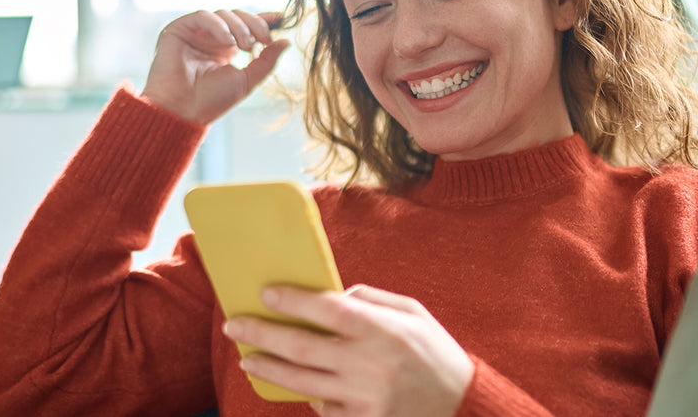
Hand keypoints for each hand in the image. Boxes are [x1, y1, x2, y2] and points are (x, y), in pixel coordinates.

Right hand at [140, 9, 290, 124]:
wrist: (183, 111)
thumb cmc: (211, 101)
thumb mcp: (247, 80)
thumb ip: (267, 61)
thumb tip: (286, 41)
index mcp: (226, 48)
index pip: (246, 26)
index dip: (264, 19)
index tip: (282, 17)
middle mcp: (210, 38)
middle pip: (237, 16)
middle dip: (255, 24)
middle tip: (264, 40)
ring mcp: (195, 33)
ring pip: (223, 14)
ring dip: (239, 27)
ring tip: (245, 46)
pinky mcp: (178, 29)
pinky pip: (202, 16)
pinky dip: (218, 25)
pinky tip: (228, 42)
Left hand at [224, 285, 474, 416]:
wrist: (462, 409)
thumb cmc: (436, 354)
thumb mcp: (414, 314)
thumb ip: (373, 300)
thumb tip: (334, 295)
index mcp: (382, 330)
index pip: (326, 309)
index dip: (292, 300)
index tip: (265, 293)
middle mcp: (368, 364)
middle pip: (300, 346)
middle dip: (262, 333)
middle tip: (235, 324)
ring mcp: (361, 398)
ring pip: (300, 381)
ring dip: (268, 368)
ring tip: (247, 358)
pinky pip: (320, 407)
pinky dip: (305, 394)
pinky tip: (295, 383)